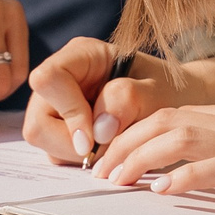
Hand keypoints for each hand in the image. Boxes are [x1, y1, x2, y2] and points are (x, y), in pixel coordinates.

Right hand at [24, 38, 178, 164]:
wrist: (177, 105)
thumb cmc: (167, 92)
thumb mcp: (155, 91)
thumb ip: (127, 101)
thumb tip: (98, 130)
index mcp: (81, 54)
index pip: (49, 79)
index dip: (68, 113)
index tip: (96, 139)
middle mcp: (62, 78)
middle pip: (37, 120)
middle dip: (70, 143)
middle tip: (106, 147)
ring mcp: (57, 105)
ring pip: (43, 140)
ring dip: (77, 154)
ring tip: (111, 145)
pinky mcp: (61, 129)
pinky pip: (55, 153)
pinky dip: (79, 160)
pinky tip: (105, 150)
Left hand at [94, 105, 214, 214]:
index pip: (179, 114)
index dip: (138, 131)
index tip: (111, 151)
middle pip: (169, 120)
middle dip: (125, 144)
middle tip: (97, 169)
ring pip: (184, 136)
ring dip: (140, 158)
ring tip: (114, 179)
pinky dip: (185, 177)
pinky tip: (163, 190)